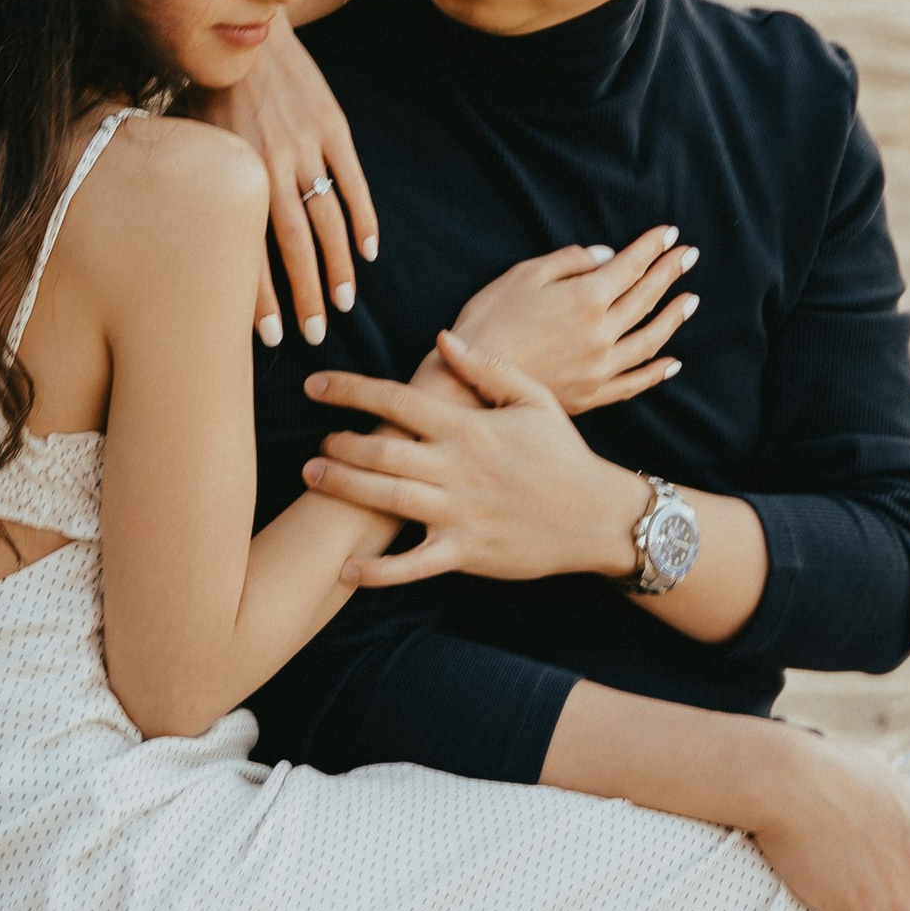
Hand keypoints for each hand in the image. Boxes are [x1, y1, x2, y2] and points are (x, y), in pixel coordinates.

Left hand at [198, 12, 377, 345]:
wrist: (247, 31)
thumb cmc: (206, 89)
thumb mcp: (184, 137)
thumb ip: (188, 187)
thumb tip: (166, 241)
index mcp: (231, 171)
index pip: (247, 248)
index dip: (260, 298)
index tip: (272, 337)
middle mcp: (270, 163)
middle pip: (293, 244)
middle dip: (306, 295)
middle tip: (314, 336)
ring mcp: (306, 146)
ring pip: (327, 219)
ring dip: (338, 266)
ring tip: (344, 305)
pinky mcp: (333, 128)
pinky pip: (353, 182)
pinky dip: (364, 219)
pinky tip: (369, 252)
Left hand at [304, 334, 644, 586]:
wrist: (597, 515)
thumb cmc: (563, 455)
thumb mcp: (534, 399)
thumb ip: (486, 369)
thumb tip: (442, 339)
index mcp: (469, 427)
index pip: (397, 400)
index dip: (349, 390)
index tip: (314, 385)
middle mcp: (457, 467)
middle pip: (381, 450)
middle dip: (340, 443)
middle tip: (316, 441)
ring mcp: (459, 512)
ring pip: (387, 498)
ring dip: (343, 487)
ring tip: (312, 477)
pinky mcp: (466, 551)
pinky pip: (413, 564)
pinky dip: (379, 570)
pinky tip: (347, 569)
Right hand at [452, 224, 698, 414]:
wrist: (468, 386)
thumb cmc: (489, 323)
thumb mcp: (523, 276)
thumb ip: (568, 262)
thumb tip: (605, 255)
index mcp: (585, 298)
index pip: (630, 266)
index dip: (652, 247)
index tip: (670, 233)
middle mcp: (601, 333)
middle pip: (646, 297)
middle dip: (670, 272)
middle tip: (689, 256)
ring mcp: (600, 367)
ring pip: (649, 339)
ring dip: (674, 318)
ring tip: (690, 301)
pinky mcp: (592, 395)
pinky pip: (635, 382)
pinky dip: (657, 371)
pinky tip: (672, 362)